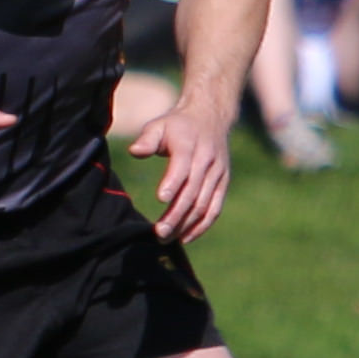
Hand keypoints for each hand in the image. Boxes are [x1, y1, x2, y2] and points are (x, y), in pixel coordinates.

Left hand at [129, 99, 234, 240]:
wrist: (211, 118)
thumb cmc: (177, 126)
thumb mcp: (159, 125)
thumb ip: (147, 139)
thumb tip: (135, 151)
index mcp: (190, 145)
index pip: (183, 166)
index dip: (173, 182)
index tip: (161, 199)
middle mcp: (207, 161)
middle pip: (193, 192)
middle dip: (176, 214)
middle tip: (159, 232)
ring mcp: (218, 174)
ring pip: (204, 204)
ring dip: (187, 224)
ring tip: (167, 239)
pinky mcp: (223, 184)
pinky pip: (215, 208)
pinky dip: (203, 225)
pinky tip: (186, 237)